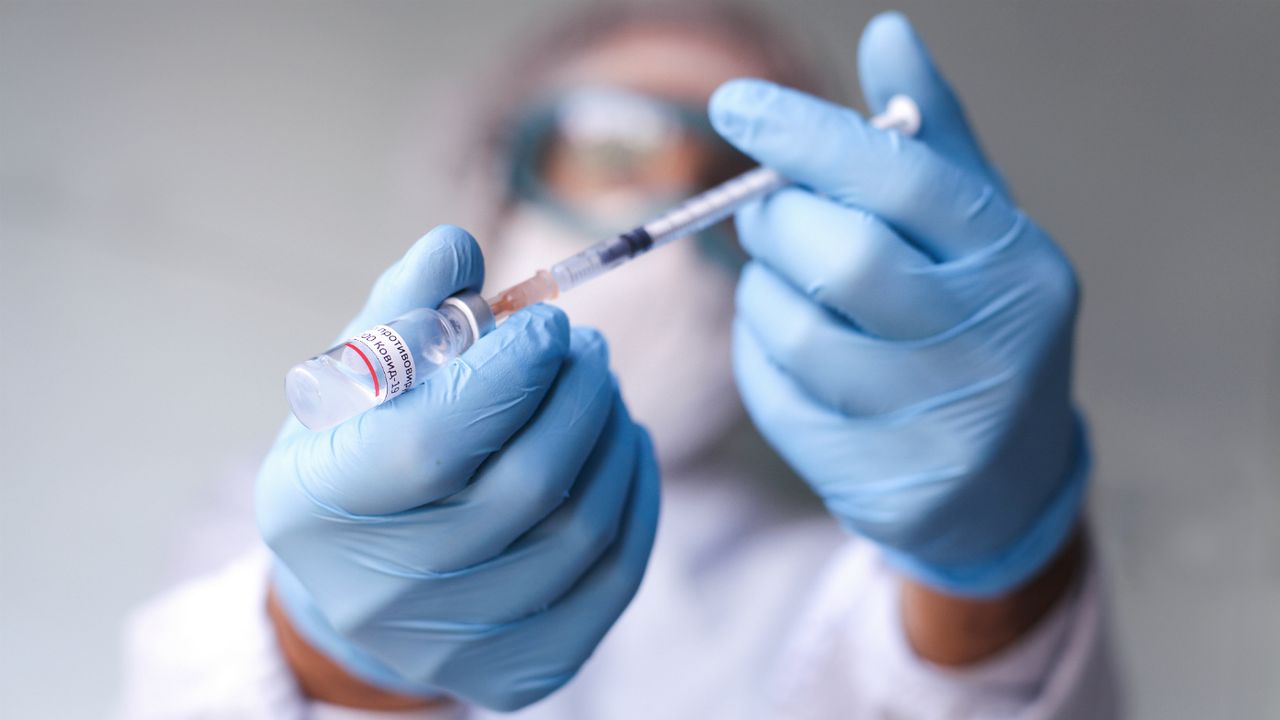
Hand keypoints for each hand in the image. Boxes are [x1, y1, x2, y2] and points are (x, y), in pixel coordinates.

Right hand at [256, 225, 658, 710]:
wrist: (357, 587)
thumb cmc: (360, 458)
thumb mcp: (355, 379)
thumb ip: (404, 310)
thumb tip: (458, 247)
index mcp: (317, 503)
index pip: (432, 440)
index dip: (508, 373)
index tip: (550, 323)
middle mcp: (377, 590)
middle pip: (524, 488)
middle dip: (577, 397)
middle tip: (589, 348)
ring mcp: (450, 645)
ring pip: (581, 530)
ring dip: (612, 438)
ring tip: (603, 389)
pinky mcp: (516, 672)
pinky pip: (613, 578)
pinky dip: (635, 498)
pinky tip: (625, 446)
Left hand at [710, 13, 1087, 596]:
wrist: (1005, 480)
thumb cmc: (976, 323)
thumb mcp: (973, 228)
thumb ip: (928, 138)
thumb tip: (887, 31)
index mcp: (1016, 264)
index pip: (906, 180)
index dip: (811, 137)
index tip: (735, 104)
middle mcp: (992, 346)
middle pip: (845, 259)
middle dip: (777, 222)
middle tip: (761, 211)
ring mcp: (939, 423)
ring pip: (798, 333)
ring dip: (760, 291)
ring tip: (780, 279)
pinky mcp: (883, 478)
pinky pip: (776, 395)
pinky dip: (758, 354)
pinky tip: (784, 341)